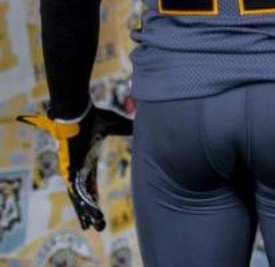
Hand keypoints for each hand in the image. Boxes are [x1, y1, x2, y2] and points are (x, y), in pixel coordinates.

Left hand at [18, 104, 132, 230]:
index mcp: (87, 159)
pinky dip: (81, 204)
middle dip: (90, 210)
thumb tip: (141, 125)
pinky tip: (85, 215)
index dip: (94, 197)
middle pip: (84, 194)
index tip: (98, 209)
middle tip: (96, 226)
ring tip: (91, 226)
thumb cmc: (93, 117)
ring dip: (85, 211)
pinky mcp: (69, 169)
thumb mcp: (114, 124)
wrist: (77, 112)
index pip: (91, 183)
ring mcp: (73, 169)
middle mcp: (79, 168)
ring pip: (78, 196)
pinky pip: (75, 191)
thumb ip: (126, 128)